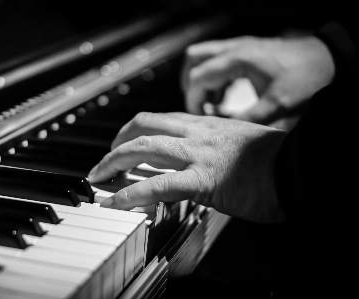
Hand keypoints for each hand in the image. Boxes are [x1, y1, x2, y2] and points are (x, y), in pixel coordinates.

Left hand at [88, 112, 287, 222]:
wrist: (301, 167)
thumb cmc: (278, 161)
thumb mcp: (242, 146)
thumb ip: (219, 149)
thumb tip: (207, 162)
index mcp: (208, 125)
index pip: (163, 119)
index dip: (138, 129)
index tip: (127, 142)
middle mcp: (199, 133)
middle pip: (145, 125)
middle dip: (118, 140)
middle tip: (106, 158)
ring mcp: (199, 154)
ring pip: (143, 147)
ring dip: (114, 161)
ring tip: (99, 176)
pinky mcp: (203, 179)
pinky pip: (157, 185)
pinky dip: (131, 193)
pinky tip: (116, 202)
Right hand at [181, 35, 334, 123]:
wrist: (326, 58)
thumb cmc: (304, 78)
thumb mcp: (277, 105)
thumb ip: (248, 118)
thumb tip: (223, 131)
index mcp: (238, 60)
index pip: (198, 78)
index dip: (193, 100)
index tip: (200, 118)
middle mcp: (234, 49)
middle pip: (193, 61)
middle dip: (191, 86)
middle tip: (201, 107)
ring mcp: (238, 47)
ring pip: (202, 57)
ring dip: (200, 79)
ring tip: (212, 102)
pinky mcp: (244, 50)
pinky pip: (216, 60)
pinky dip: (213, 77)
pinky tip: (223, 95)